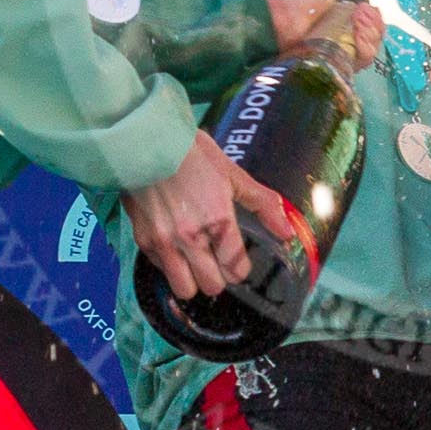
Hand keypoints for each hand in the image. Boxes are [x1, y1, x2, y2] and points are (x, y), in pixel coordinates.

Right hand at [122, 133, 293, 298]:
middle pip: (213, 287)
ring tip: (196, 261)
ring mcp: (164, 242)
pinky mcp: (143, 240)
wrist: (146, 140)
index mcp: (218, 220)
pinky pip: (161, 270)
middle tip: (218, 260)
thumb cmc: (191, 152)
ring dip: (193, 280)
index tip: (238, 258)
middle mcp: (191, 237)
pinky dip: (170, 265)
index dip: (241, 267)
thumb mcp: (233, 173)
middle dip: (219, 277)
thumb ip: (263, 205)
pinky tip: (175, 246)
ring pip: (185, 289)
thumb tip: (288, 232)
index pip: (237, 270)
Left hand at [256, 0, 384, 72]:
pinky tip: (359, 37)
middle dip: (373, 25)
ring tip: (358, 26)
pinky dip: (365, 49)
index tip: (366, 10)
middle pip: (372, 34)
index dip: (373, 16)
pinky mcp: (335, 63)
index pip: (368, 19)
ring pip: (369, 48)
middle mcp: (342, 29)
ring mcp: (339, 47)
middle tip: (360, 17)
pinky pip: (360, 61)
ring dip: (371, 35)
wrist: (281, 13)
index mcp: (341, 9)